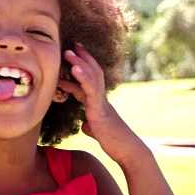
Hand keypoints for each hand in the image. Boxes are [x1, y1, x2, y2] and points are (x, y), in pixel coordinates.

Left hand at [58, 43, 145, 165]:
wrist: (126, 150)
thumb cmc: (113, 141)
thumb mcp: (97, 130)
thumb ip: (90, 124)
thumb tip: (84, 125)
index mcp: (98, 101)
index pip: (88, 80)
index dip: (81, 68)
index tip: (74, 55)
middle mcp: (100, 98)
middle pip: (91, 72)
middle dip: (82, 58)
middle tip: (73, 44)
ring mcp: (101, 102)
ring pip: (91, 77)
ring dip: (79, 63)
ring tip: (68, 52)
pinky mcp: (100, 109)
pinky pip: (90, 90)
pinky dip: (82, 78)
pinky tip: (75, 69)